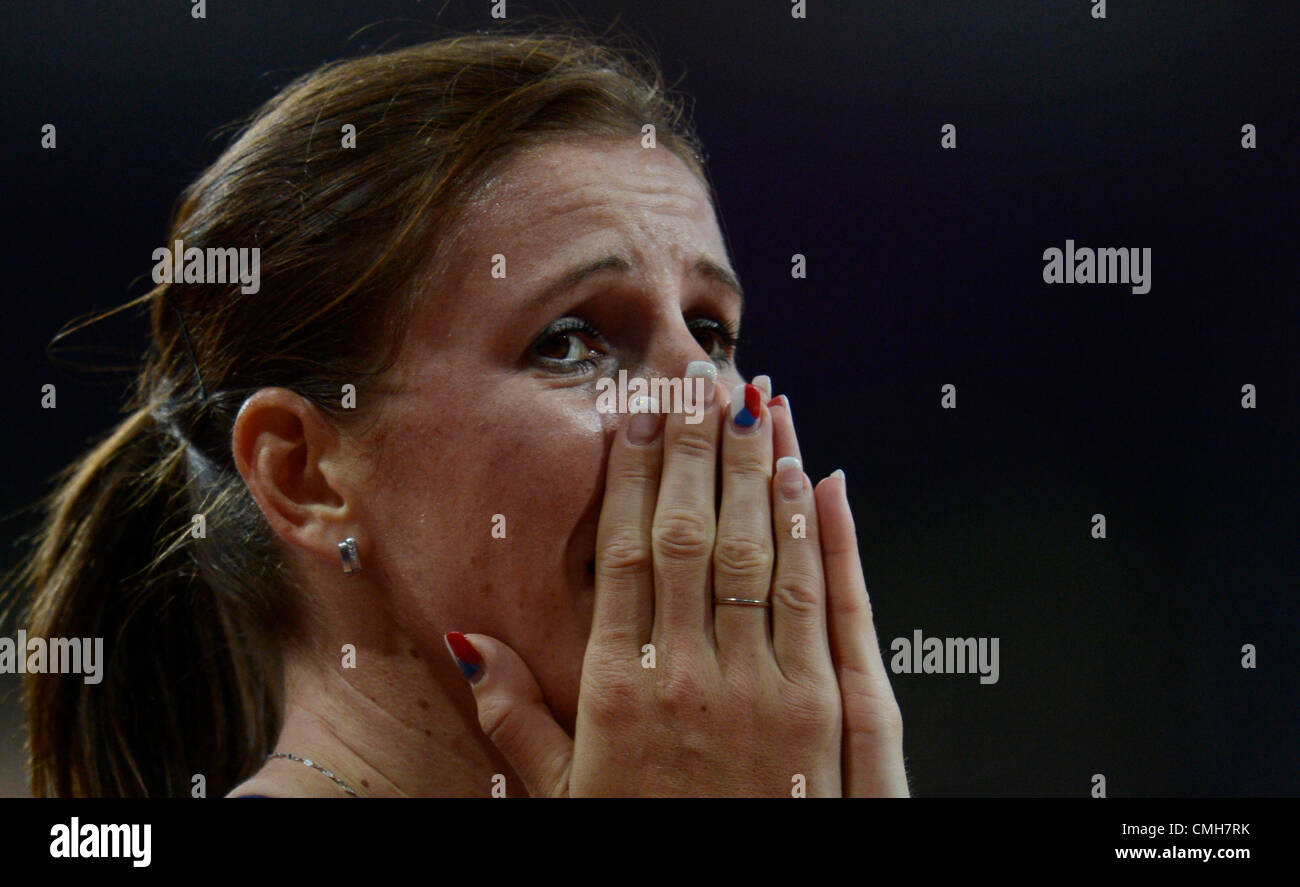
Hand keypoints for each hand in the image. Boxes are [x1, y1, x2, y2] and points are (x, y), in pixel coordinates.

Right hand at [450, 370, 906, 795]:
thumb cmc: (642, 847)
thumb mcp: (562, 797)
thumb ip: (518, 718)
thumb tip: (472, 641)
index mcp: (617, 688)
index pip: (622, 551)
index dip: (631, 472)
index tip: (636, 411)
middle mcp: (690, 672)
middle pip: (690, 532)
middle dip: (697, 445)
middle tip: (699, 375)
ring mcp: (764, 686)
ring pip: (761, 550)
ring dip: (760, 468)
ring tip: (757, 400)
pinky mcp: (825, 707)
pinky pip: (822, 600)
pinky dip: (820, 532)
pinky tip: (815, 476)